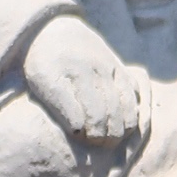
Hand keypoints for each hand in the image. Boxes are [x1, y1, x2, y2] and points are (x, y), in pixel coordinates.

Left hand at [22, 14, 142, 148]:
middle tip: (99, 146)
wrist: (55, 29)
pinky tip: (127, 125)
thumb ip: (60, 104)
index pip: (90, 113)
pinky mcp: (120, 67)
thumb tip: (79, 129)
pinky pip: (134, 91)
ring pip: (126, 102)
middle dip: (107, 134)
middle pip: (110, 110)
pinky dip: (134, 111)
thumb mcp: (42, 81)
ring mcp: (112, 67)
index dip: (89, 132)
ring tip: (113, 141)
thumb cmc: (43, 61)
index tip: (82, 140)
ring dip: (122, 126)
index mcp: (75, 73)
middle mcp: (97, 68)